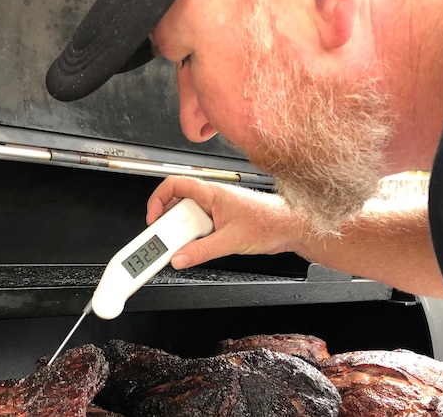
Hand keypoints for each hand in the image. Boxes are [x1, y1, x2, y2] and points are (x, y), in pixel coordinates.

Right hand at [147, 176, 305, 268]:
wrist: (290, 227)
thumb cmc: (268, 221)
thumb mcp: (231, 240)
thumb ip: (202, 251)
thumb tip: (179, 258)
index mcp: (211, 192)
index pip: (173, 185)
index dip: (157, 200)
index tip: (153, 220)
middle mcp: (211, 198)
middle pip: (176, 206)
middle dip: (168, 224)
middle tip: (166, 241)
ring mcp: (215, 210)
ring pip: (187, 219)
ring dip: (182, 233)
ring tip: (183, 246)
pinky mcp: (220, 222)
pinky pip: (198, 229)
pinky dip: (193, 239)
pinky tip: (197, 248)